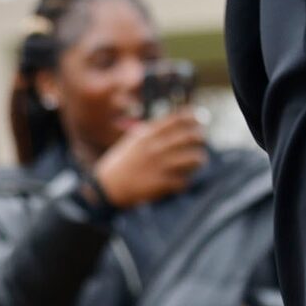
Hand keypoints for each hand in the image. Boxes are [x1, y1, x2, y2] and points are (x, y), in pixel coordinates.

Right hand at [93, 108, 208, 208]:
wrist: (106, 187)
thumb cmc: (120, 164)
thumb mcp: (133, 141)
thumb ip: (151, 132)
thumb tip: (172, 124)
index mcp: (148, 134)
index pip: (178, 119)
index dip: (193, 117)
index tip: (199, 119)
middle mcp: (156, 147)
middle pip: (191, 136)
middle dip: (200, 139)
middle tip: (199, 142)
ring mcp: (160, 165)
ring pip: (194, 158)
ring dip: (197, 161)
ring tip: (194, 163)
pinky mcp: (161, 183)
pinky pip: (185, 180)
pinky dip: (184, 182)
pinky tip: (179, 182)